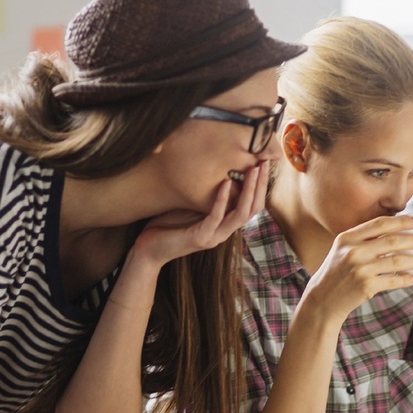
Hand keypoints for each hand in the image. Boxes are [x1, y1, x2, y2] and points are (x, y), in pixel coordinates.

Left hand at [133, 161, 268, 265]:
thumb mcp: (193, 206)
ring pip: (241, 214)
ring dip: (249, 190)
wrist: (148, 249)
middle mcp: (224, 231)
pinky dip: (223, 199)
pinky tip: (225, 182)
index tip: (263, 163)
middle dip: (261, 185)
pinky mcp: (201, 237)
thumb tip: (218, 169)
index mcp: (225, 224)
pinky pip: (216, 216)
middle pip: (253, 209)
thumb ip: (208, 195)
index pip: (252, 205)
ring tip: (253, 170)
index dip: (261, 186)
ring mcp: (215, 236)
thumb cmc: (168, 225)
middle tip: (265, 163)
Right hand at [300, 215, 412, 321]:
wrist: (323, 299)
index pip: (380, 224)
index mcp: (348, 238)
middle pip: (392, 241)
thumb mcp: (344, 250)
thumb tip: (395, 231)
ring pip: (397, 261)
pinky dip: (406, 279)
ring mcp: (359, 268)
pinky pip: (392, 281)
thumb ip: (364, 239)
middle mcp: (353, 251)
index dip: (402, 221)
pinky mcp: (365, 286)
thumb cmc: (338, 273)